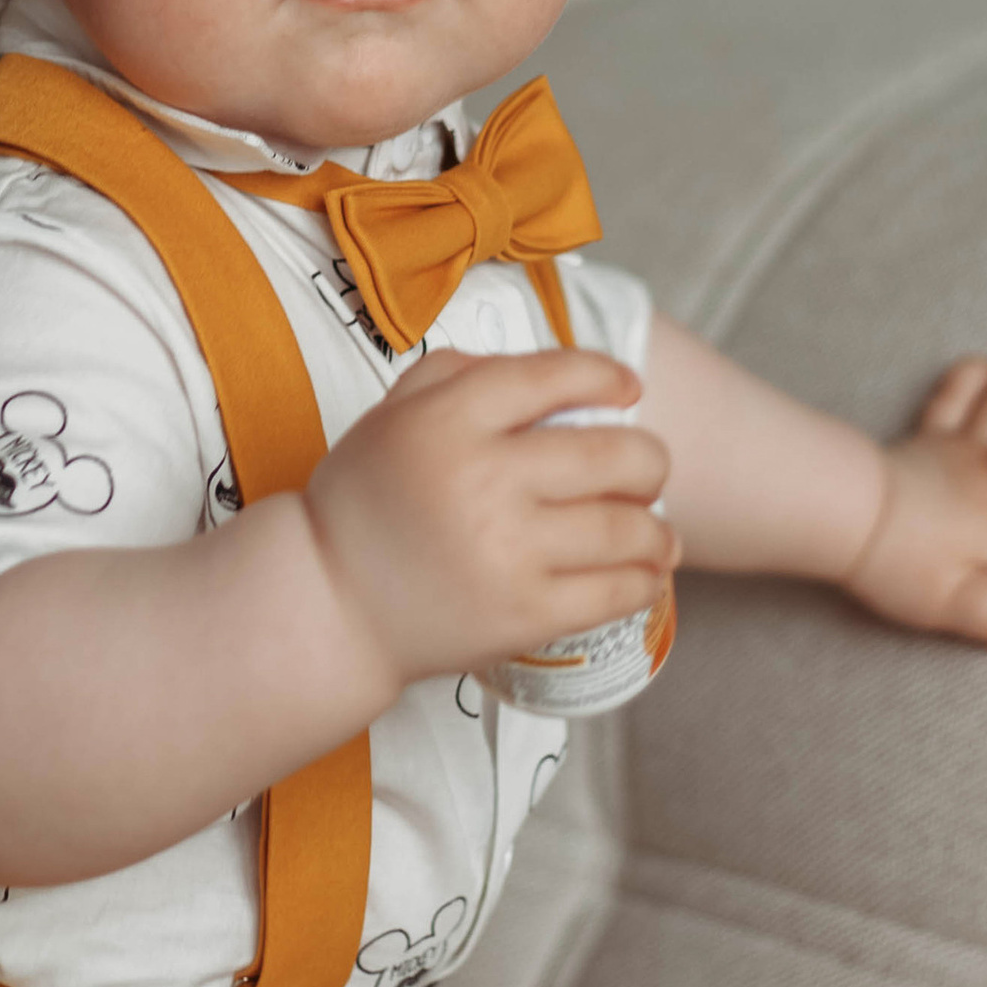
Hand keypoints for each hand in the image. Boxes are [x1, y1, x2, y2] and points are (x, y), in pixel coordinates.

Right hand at [303, 345, 675, 693]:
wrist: (329, 600)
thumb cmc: (366, 499)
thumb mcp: (392, 412)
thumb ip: (462, 372)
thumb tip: (557, 375)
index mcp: (450, 419)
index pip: (558, 377)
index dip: (607, 376)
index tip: (628, 389)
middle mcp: (483, 478)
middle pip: (615, 454)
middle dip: (649, 459)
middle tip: (647, 470)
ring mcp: (507, 551)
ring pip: (628, 528)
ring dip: (656, 527)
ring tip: (657, 532)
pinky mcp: (523, 615)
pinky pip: (616, 591)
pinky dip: (645, 579)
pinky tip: (646, 573)